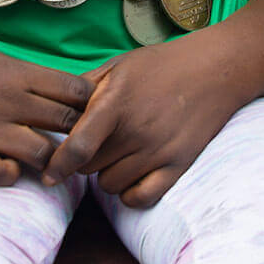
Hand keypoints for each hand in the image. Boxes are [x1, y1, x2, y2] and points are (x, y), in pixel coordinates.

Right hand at [0, 47, 92, 187]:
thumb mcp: (1, 62)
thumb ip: (36, 79)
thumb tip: (77, 94)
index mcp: (18, 75)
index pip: (75, 90)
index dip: (89, 104)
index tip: (90, 114)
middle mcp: (7, 101)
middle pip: (65, 122)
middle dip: (77, 135)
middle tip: (77, 144)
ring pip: (41, 152)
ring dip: (49, 160)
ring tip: (47, 162)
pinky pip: (1, 174)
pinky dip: (10, 175)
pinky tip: (8, 167)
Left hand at [41, 43, 248, 206]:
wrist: (215, 69)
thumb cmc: (162, 65)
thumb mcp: (119, 66)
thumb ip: (85, 87)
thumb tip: (53, 107)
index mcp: (116, 104)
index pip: (77, 147)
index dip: (57, 166)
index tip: (48, 175)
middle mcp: (136, 131)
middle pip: (88, 168)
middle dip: (84, 160)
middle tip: (97, 144)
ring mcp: (159, 151)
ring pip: (110, 185)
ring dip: (107, 174)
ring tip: (118, 154)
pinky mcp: (178, 165)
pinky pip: (141, 198)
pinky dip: (130, 193)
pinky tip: (132, 175)